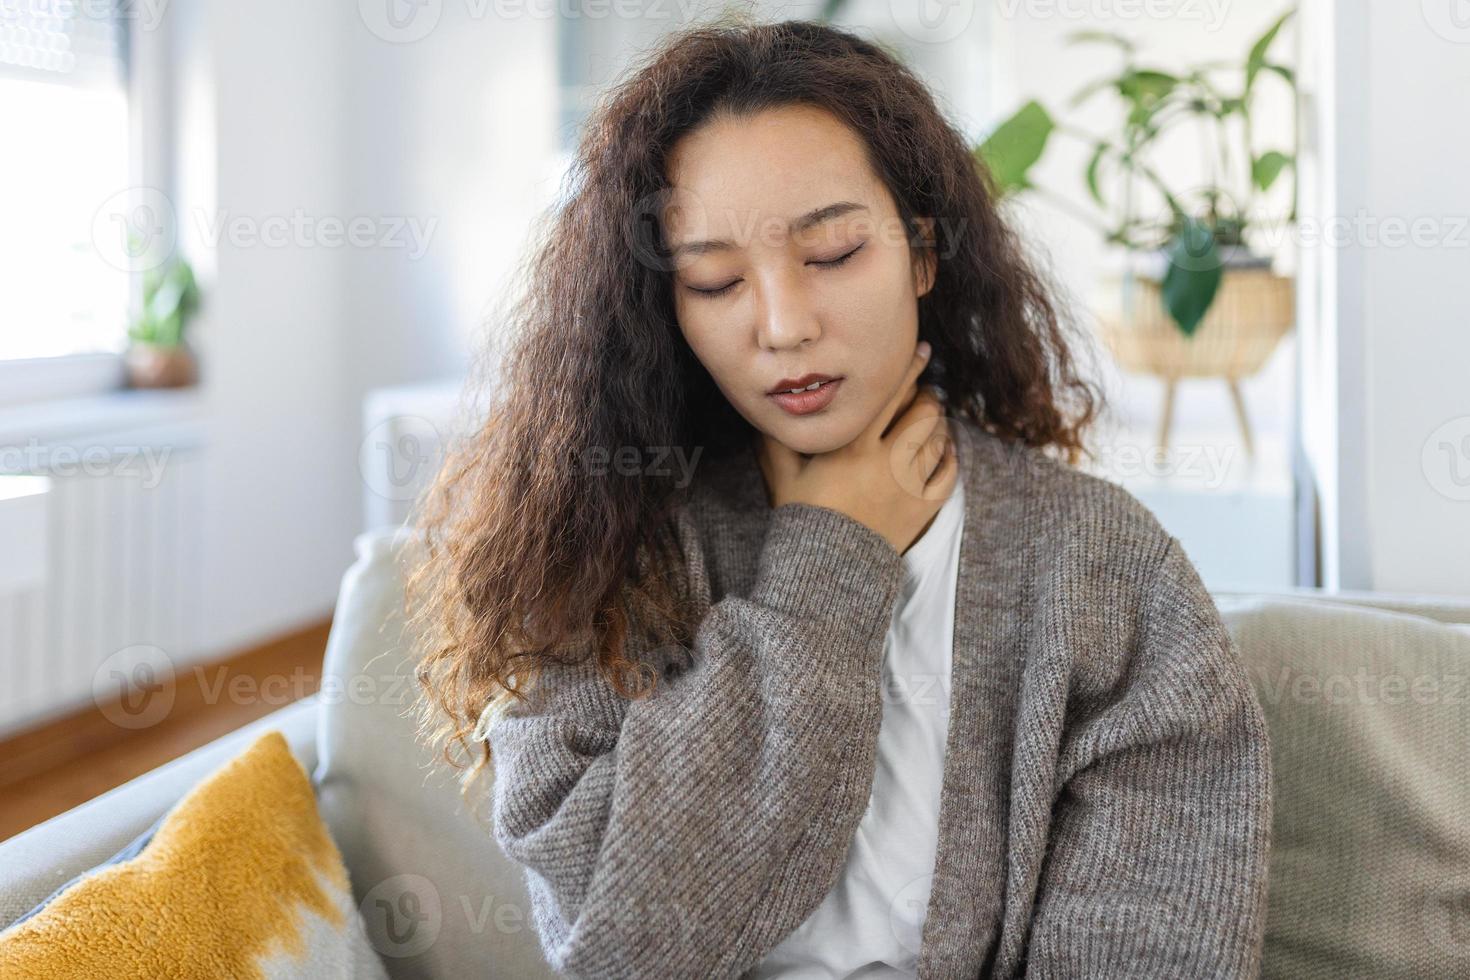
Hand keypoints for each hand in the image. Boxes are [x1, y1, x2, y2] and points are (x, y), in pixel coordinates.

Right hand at [758, 340, 957, 554]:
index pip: (887, 395)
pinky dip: (949, 457)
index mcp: (853, 447)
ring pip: (937, 439)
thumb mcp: (782, 474)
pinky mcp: (922, 509)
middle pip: (921, 412)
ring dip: (937, 422)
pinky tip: (945, 449)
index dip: (907, 367)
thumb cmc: (802, 518)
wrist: (826, 570)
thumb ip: (777, 437)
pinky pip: (947, 474)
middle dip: (926, 394)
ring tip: (931, 415)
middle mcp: (886, 462)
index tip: (920, 351)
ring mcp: (909, 486)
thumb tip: (769, 406)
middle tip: (924, 388)